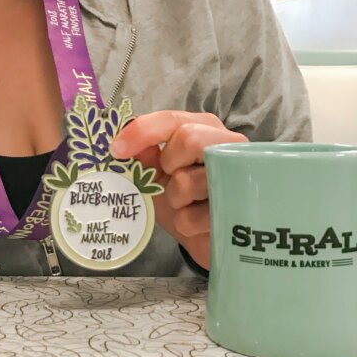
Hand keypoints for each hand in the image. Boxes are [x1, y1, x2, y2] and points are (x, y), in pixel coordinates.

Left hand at [110, 111, 247, 269]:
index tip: (117, 150)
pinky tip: (199, 223)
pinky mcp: (239, 210)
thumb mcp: (157, 174)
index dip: (142, 131)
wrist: (207, 237)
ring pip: (187, 181)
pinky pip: (192, 216)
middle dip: (168, 164)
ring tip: (188, 204)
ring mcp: (239, 176)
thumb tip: (129, 147)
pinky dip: (185, 223)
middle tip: (169, 178)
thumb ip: (146, 157)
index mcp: (205, 128)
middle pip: (189, 139)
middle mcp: (227, 145)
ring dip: (174, 200)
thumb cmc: (182, 199)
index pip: (172, 120)